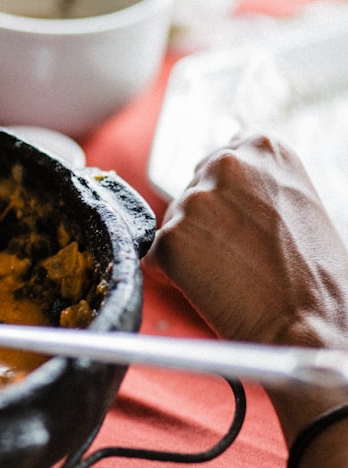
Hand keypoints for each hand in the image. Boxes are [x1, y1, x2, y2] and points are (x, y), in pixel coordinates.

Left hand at [147, 134, 347, 348]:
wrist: (307, 321)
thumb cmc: (311, 271)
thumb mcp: (295, 199)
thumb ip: (253, 180)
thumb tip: (213, 174)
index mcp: (262, 146)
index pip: (218, 162)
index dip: (227, 200)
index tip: (242, 224)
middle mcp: (225, 164)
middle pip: (192, 191)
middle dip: (205, 223)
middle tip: (239, 256)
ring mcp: (194, 201)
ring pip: (174, 224)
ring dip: (191, 249)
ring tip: (231, 273)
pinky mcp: (170, 238)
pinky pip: (155, 256)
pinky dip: (172, 275)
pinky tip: (209, 287)